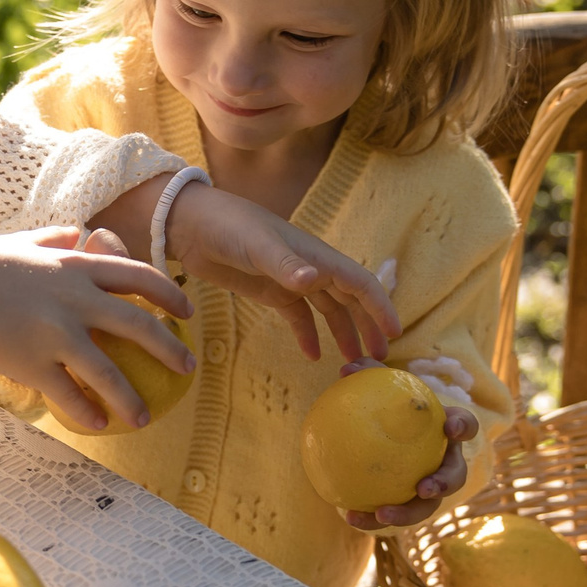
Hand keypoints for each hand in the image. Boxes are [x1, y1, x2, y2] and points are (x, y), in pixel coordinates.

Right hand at [0, 228, 193, 431]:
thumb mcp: (23, 243)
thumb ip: (56, 239)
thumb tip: (78, 234)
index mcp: (76, 268)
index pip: (138, 277)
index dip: (170, 294)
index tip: (188, 311)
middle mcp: (74, 300)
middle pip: (137, 325)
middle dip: (170, 348)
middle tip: (189, 366)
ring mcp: (55, 334)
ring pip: (108, 371)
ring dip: (131, 398)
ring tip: (145, 419)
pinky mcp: (33, 363)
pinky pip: (67, 393)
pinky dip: (86, 411)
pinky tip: (98, 425)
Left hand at [161, 183, 398, 363]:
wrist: (192, 225)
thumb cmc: (228, 226)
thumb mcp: (257, 245)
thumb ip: (284, 264)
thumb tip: (313, 281)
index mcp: (316, 256)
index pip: (359, 283)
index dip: (379, 307)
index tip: (395, 332)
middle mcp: (310, 268)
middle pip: (349, 300)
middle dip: (367, 326)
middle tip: (378, 358)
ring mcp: (291, 280)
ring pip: (327, 310)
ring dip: (342, 333)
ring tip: (352, 361)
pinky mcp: (270, 291)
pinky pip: (298, 316)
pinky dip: (307, 334)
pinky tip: (312, 355)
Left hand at [340, 360, 481, 529]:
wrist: (381, 439)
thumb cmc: (387, 408)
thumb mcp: (382, 390)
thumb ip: (368, 376)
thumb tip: (345, 368)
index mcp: (446, 433)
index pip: (466, 425)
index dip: (463, 426)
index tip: (451, 426)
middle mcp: (445, 463)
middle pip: (455, 476)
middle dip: (444, 484)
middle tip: (424, 488)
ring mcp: (430, 488)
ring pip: (427, 506)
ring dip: (407, 514)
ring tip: (382, 515)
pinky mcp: (408, 505)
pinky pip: (393, 513)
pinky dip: (372, 517)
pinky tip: (349, 516)